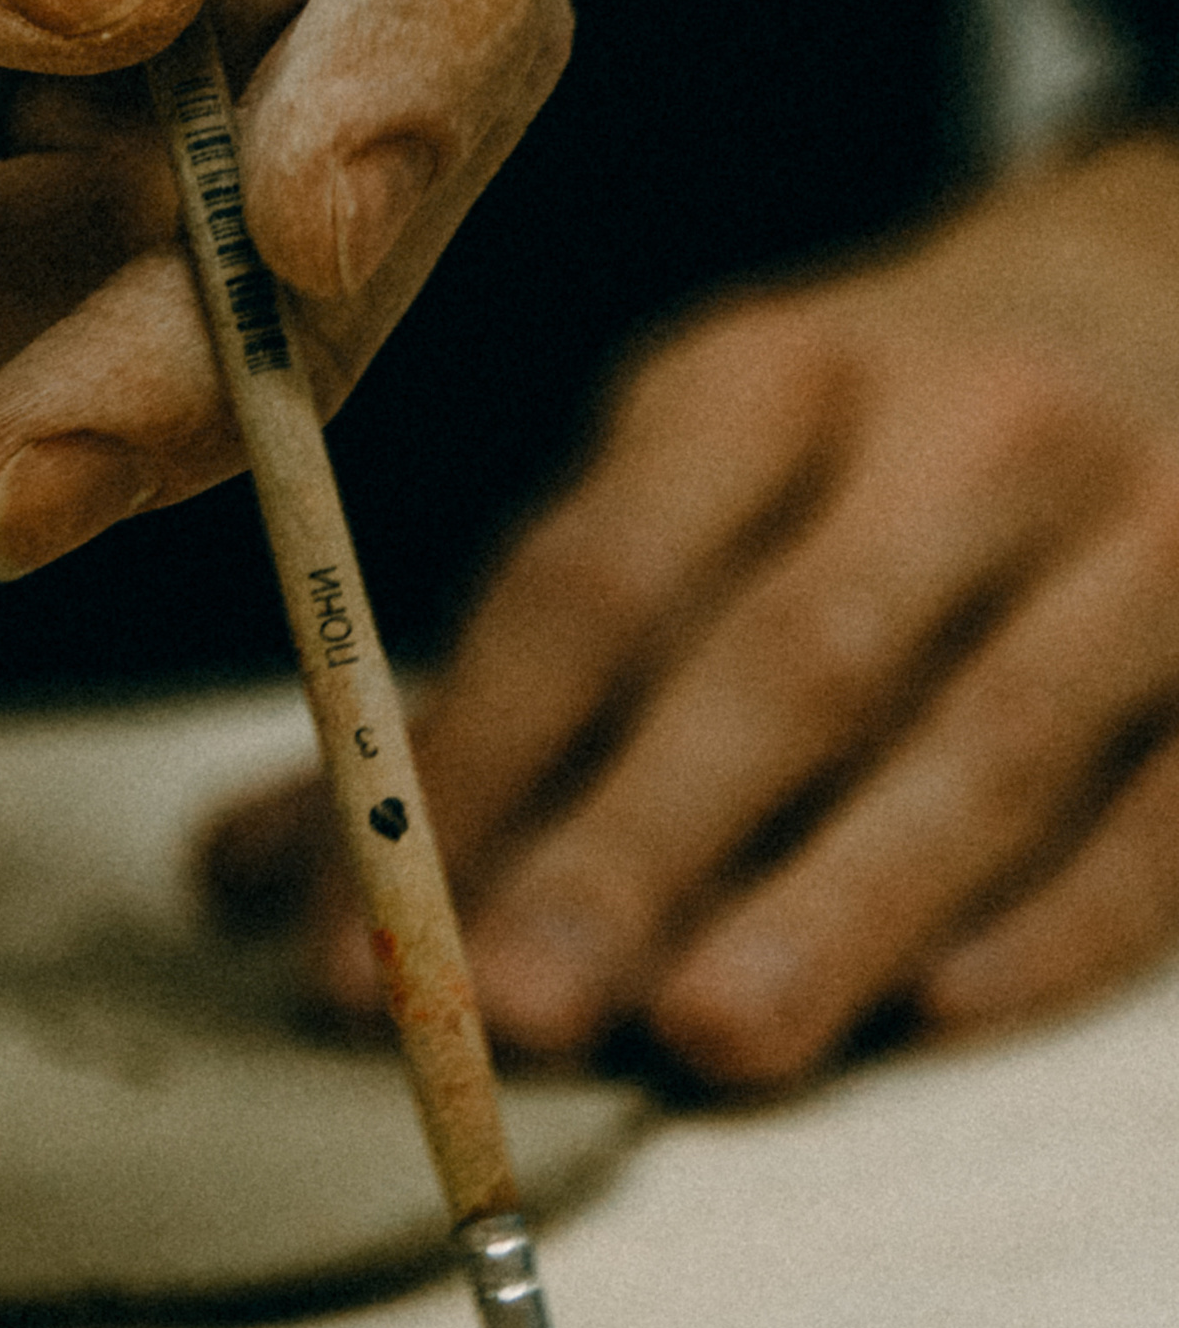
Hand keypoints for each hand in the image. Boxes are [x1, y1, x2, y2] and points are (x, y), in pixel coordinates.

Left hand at [205, 135, 1178, 1079]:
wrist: (1173, 288)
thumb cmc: (859, 451)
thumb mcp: (667, 493)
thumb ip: (475, 696)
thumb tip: (241, 879)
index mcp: (763, 385)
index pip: (592, 581)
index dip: (471, 771)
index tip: (365, 944)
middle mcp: (962, 433)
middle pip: (787, 658)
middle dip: (640, 844)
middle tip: (524, 1008)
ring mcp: (1146, 534)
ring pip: (987, 738)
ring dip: (838, 901)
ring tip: (709, 1039)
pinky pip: (1171, 805)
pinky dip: (1062, 919)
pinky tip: (944, 1014)